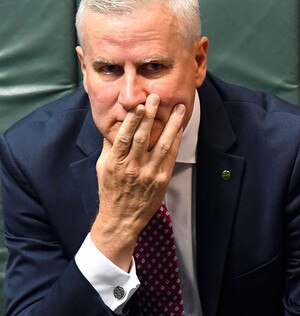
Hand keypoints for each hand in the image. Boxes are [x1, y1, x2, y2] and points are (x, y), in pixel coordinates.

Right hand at [90, 94, 184, 270]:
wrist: (121, 218)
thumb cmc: (111, 191)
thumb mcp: (103, 167)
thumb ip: (109, 146)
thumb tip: (113, 126)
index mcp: (115, 162)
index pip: (124, 136)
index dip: (133, 120)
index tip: (139, 105)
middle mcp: (132, 167)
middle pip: (143, 136)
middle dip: (151, 115)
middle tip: (157, 97)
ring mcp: (148, 174)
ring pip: (161, 144)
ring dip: (171, 124)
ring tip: (178, 109)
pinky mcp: (161, 180)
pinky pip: (170, 156)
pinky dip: (176, 140)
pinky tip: (180, 128)